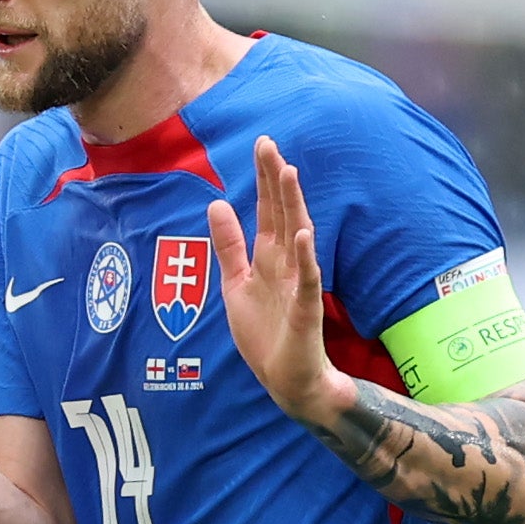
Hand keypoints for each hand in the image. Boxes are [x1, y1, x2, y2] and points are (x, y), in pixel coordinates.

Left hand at [209, 134, 344, 429]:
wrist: (286, 379)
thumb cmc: (264, 333)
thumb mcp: (235, 284)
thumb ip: (228, 246)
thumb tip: (217, 204)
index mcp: (268, 257)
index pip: (267, 210)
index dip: (264, 179)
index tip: (262, 144)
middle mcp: (286, 264)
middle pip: (282, 213)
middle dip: (276, 180)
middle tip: (269, 144)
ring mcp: (298, 285)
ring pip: (297, 237)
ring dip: (292, 206)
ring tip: (288, 172)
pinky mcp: (305, 310)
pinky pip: (307, 281)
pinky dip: (304, 258)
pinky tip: (301, 235)